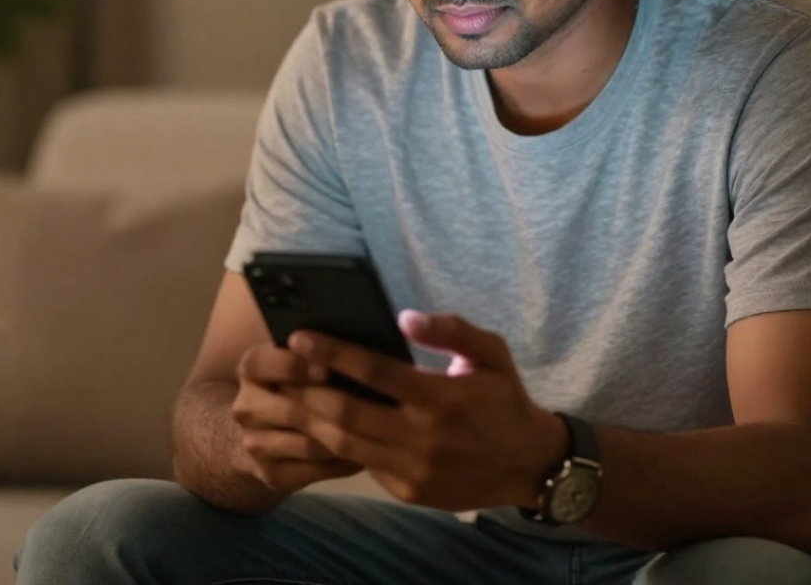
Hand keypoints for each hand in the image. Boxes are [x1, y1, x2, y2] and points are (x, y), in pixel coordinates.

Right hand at [232, 341, 362, 490]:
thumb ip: (320, 349)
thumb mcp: (302, 356)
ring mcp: (254, 444)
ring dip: (343, 438)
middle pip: (289, 410)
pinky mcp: (270, 475)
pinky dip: (340, 463)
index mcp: (252, 368)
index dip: (294, 366)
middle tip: (367, 407)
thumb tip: (356, 342)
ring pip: (306, 444)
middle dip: (330, 409)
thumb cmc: (301, 378)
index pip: (262, 363)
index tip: (328, 368)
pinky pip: (312, 471)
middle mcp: (245, 406)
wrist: (268, 427)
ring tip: (377, 430)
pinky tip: (365, 453)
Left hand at [285, 311, 567, 510]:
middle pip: (347, 413)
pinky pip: (363, 465)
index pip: (374, 371)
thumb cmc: (505, 399)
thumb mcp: (491, 352)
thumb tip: (404, 318)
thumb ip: (451, 330)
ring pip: (345, 445)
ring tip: (289, 397)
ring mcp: (412, 469)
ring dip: (312, 420)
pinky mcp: (408, 492)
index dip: (332, 352)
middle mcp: (422, 436)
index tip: (300, 336)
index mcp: (440, 397)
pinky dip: (338, 445)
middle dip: (307, 389)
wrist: (529, 464)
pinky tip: (322, 425)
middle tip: (281, 368)